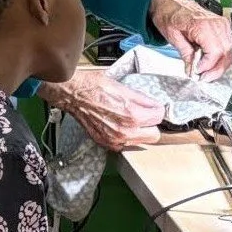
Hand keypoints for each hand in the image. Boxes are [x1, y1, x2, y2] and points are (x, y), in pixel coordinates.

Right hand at [39, 70, 165, 150]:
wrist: (72, 94)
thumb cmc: (93, 87)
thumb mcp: (123, 87)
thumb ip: (142, 99)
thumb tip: (154, 105)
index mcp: (132, 115)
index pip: (159, 117)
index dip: (156, 109)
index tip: (151, 107)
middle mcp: (125, 131)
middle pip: (154, 135)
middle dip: (150, 125)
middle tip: (143, 115)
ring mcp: (115, 139)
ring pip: (140, 142)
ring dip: (139, 132)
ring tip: (129, 120)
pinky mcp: (106, 142)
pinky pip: (125, 144)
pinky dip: (125, 137)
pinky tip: (118, 126)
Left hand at [150, 0, 231, 81]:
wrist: (172, 2)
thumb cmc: (170, 14)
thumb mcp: (173, 37)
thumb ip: (186, 54)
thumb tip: (193, 70)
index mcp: (203, 25)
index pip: (215, 51)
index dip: (208, 65)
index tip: (198, 72)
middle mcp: (217, 24)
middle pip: (226, 53)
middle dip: (216, 69)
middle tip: (203, 78)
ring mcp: (222, 25)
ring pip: (231, 51)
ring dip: (220, 65)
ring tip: (206, 72)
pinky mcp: (223, 27)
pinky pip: (228, 46)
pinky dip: (221, 57)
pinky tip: (210, 63)